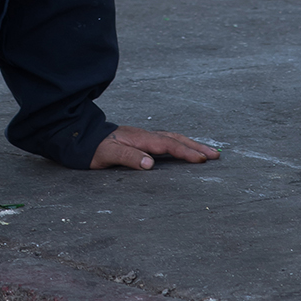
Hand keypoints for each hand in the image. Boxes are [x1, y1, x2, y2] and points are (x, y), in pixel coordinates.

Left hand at [89, 126, 219, 170]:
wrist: (84, 137)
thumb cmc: (95, 148)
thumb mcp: (108, 155)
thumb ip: (129, 158)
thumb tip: (150, 164)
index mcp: (141, 138)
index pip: (168, 145)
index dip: (185, 152)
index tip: (202, 159)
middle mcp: (145, 135)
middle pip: (176, 139)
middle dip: (196, 147)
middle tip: (216, 155)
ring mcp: (145, 137)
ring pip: (173, 138)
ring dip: (191, 144)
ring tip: (207, 152)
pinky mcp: (142, 141)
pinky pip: (167, 141)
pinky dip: (180, 144)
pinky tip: (184, 149)